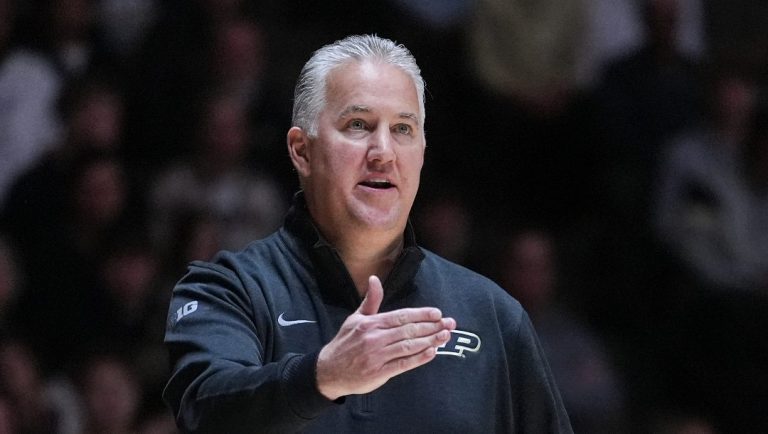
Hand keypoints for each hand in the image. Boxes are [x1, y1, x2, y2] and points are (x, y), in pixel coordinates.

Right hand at [316, 275, 455, 399]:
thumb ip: (370, 300)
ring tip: (445, 336)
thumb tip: (375, 279)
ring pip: (409, 346)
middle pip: (409, 331)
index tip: (437, 313)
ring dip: (430, 341)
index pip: (401, 316)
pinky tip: (432, 353)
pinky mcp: (379, 373)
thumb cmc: (344, 343)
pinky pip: (403, 364)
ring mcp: (378, 356)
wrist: (328, 370)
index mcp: (371, 324)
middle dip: (432, 326)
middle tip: (450, 324)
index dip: (421, 315)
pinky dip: (419, 358)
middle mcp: (375, 338)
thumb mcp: (355, 318)